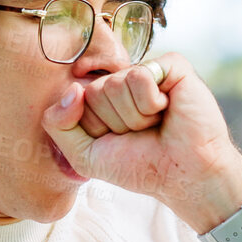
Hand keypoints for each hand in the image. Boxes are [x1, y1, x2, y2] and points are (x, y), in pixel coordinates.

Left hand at [41, 53, 241, 223]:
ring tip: (157, 124)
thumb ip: (58, 124)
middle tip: (143, 134)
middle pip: (94, 92)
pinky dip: (151, 102)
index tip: (120, 141)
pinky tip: (168, 110)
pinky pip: (140, 75)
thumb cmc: (139, 167)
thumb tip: (72, 88)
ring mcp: (148, 71)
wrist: (183, 175)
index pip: (76, 101)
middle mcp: (124, 80)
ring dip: (136, 117)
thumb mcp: (84, 155)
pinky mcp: (172, 66)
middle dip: (117, 123)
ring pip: (115, 84)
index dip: (97, 129)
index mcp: (104, 97)